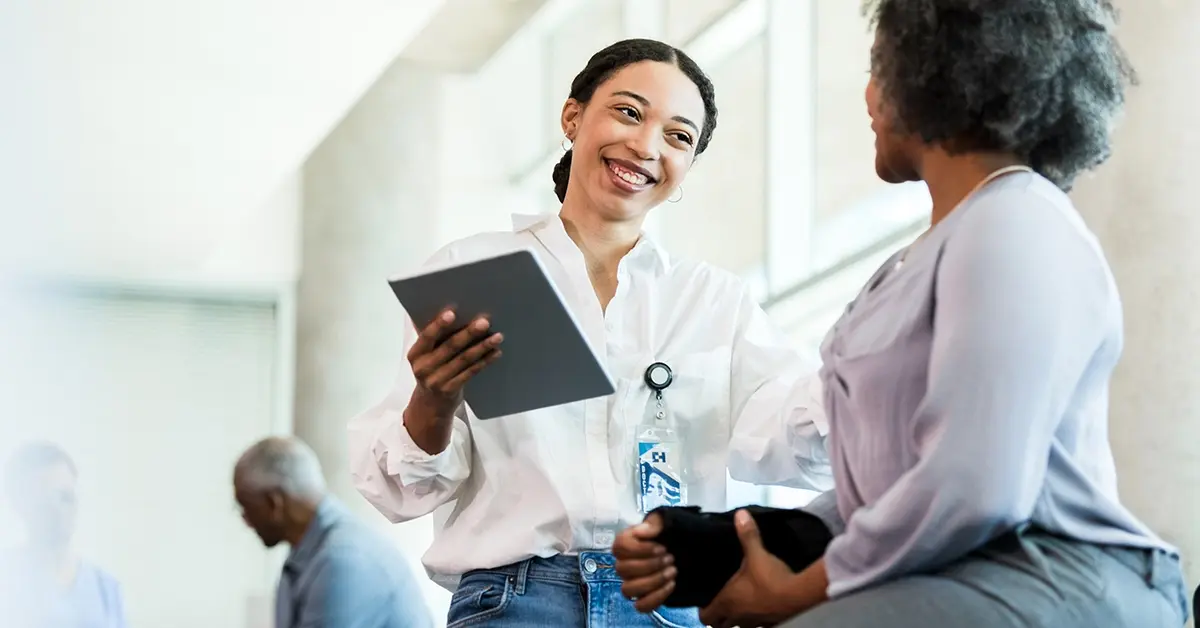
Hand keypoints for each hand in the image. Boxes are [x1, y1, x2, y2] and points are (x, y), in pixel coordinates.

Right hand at [404, 309, 502, 451]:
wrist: (429, 405)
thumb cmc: (430, 370)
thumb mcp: (425, 356)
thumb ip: (433, 337)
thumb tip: (448, 308)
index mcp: (415, 354)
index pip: (426, 336)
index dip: (439, 325)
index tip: (452, 312)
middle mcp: (423, 368)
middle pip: (449, 347)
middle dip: (468, 333)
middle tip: (484, 321)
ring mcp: (437, 381)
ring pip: (463, 360)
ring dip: (482, 346)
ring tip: (497, 336)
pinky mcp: (450, 390)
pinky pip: (470, 372)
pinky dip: (484, 361)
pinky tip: (495, 352)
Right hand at [614, 513, 676, 612]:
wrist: (692, 553)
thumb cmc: (677, 536)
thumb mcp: (670, 522)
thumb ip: (655, 523)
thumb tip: (640, 530)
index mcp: (627, 542)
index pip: (619, 547)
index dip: (639, 549)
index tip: (660, 547)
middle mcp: (625, 564)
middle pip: (622, 569)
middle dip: (650, 564)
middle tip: (670, 558)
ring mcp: (633, 583)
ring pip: (628, 589)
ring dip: (652, 581)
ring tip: (672, 571)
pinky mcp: (644, 598)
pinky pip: (641, 606)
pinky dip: (656, 597)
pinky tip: (671, 585)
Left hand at [699, 510, 810, 627]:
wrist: (798, 594)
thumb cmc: (770, 577)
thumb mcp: (756, 554)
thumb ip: (747, 535)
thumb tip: (740, 514)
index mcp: (728, 601)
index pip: (706, 616)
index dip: (703, 610)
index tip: (704, 600)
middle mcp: (738, 617)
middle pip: (719, 625)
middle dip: (718, 617)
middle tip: (720, 604)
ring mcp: (754, 623)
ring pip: (738, 627)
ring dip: (736, 619)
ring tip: (739, 606)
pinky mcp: (770, 624)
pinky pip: (757, 625)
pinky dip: (755, 620)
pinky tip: (760, 609)